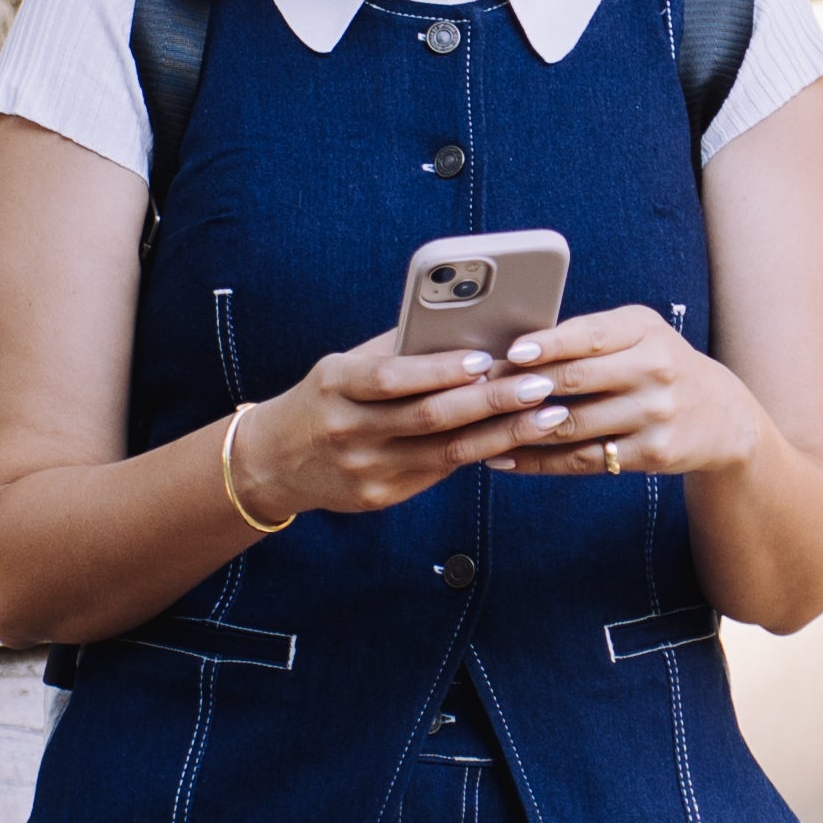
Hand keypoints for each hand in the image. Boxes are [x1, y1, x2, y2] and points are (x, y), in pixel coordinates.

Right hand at [227, 338, 561, 522]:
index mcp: (336, 386)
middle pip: (429, 417)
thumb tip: (466, 325)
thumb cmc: (324, 399)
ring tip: (549, 415)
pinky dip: (481, 453)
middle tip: (541, 385)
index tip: (486, 358)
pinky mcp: (380, 497)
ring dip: (503, 432)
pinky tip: (517, 439)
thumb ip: (397, 350)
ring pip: (445, 451)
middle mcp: (348, 431)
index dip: (440, 370)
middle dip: (491, 401)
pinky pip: (439, 472)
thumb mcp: (342, 366)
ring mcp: (365, 470)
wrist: (274, 462)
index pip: (392, 377)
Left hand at [487, 305, 762, 484]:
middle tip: (480, 391)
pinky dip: (538, 461)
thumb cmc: (658, 366)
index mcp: (645, 330)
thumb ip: (589, 336)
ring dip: (520, 428)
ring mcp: (654, 414)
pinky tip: (504, 458)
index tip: (513, 352)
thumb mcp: (638, 335)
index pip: (591, 335)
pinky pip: (583, 459)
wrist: (720, 416)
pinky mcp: (650, 453)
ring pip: (573, 424)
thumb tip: (514, 346)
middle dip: (523, 386)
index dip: (549, 344)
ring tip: (479, 428)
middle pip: (576, 379)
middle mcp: (654, 369)